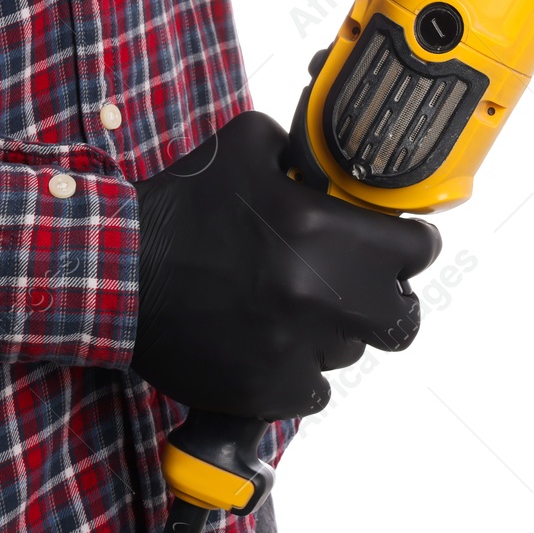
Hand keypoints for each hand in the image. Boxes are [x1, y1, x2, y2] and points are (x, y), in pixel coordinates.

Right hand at [132, 111, 441, 419]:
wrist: (116, 272)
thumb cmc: (183, 206)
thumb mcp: (247, 143)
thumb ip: (304, 147)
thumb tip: (337, 161)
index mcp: (321, 229)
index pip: (417, 249)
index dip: (411, 243)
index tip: (398, 243)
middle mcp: (318, 293)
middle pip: (400, 314)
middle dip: (385, 294)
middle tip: (360, 283)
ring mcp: (295, 347)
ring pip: (353, 350)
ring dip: (336, 330)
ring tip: (296, 306)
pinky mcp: (268, 389)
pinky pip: (315, 390)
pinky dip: (301, 370)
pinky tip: (275, 342)